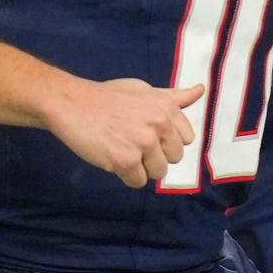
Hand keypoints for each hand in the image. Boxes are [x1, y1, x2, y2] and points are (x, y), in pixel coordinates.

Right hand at [46, 78, 201, 186]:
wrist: (71, 103)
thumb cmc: (107, 97)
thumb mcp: (144, 90)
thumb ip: (173, 97)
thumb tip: (200, 90)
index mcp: (167, 107)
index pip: (187, 139)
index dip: (168, 140)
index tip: (149, 133)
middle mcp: (160, 125)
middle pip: (175, 158)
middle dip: (157, 155)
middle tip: (133, 143)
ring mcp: (144, 144)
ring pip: (159, 173)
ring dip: (142, 168)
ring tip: (123, 150)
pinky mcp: (126, 161)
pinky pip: (138, 181)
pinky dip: (126, 176)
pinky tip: (113, 158)